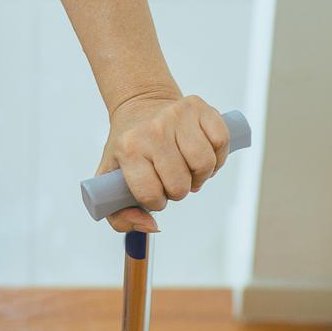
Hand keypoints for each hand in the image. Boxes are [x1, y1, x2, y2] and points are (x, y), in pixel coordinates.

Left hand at [94, 93, 230, 233]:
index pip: (150, 194)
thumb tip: (152, 225)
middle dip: (178, 190)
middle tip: (171, 180)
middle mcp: (152, 130)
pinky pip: (221, 142)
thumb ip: (120, 217)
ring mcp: (177, 116)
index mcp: (128, 148)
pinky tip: (202, 154)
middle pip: (180, 184)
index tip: (153, 192)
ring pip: (204, 165)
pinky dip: (217, 155)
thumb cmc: (127, 148)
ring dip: (200, 175)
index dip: (155, 202)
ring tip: (187, 169)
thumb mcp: (110, 181)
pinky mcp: (199, 107)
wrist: (139, 105)